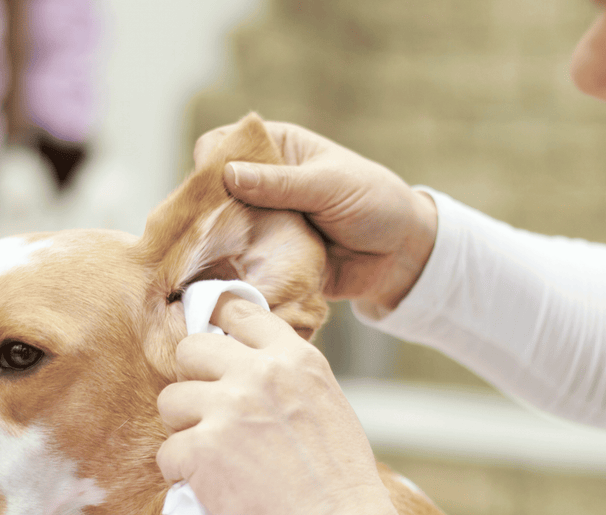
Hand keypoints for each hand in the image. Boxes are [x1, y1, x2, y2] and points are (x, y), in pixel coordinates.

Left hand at [156, 294, 408, 514]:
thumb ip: (285, 376)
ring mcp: (227, 409)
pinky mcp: (202, 450)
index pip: (238, 311)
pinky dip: (180, 471)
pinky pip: (167, 451)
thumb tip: (245, 364)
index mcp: (293, 358)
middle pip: (190, 348)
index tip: (210, 340)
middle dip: (191, 378)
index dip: (217, 323)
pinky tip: (207, 484)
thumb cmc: (339, 478)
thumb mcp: (325, 402)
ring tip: (209, 453)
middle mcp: (258, 374)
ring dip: (183, 427)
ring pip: (170, 399)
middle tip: (204, 408)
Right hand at [194, 120, 437, 318]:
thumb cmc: (373, 203)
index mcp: (277, 150)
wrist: (399, 256)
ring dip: (217, 244)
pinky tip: (226, 279)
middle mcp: (263, 186)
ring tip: (211, 259)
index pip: (224, 144)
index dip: (211, 160)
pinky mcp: (269, 259)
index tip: (208, 185)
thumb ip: (281, 183)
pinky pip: (242, 264)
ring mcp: (264, 224)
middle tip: (206, 231)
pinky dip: (234, 271)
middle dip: (206, 210)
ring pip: (223, 231)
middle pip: (214, 191)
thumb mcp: (329, 185)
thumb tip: (228, 174)